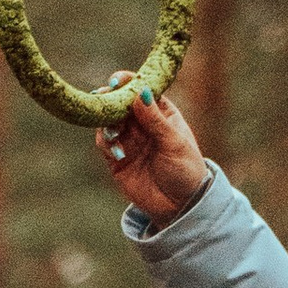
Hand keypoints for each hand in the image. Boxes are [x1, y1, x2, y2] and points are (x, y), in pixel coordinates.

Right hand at [96, 83, 208, 226]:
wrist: (180, 206)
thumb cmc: (185, 170)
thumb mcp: (174, 143)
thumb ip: (155, 120)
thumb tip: (141, 91)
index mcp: (161, 112)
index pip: (141, 89)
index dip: (128, 82)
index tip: (117, 81)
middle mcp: (141, 123)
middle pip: (120, 103)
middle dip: (110, 99)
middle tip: (102, 98)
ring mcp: (128, 139)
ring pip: (108, 122)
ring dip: (106, 122)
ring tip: (114, 133)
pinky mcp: (116, 158)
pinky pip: (104, 143)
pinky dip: (106, 143)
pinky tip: (117, 151)